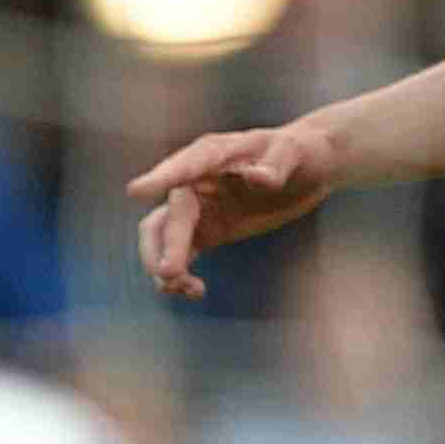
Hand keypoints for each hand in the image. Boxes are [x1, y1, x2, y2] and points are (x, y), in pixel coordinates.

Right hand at [126, 121, 339, 299]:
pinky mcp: (206, 231)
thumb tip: (258, 178)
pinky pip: (179, 254)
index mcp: (214, 155)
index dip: (161, 178)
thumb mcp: (295, 154)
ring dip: (163, 264)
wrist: (308, 169)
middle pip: (168, 215)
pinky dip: (178, 275)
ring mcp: (198, 208)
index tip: (136, 191)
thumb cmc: (300, 153)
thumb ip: (276, 167)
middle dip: (166, 245)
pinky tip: (195, 291)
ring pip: (162, 238)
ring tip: (185, 289)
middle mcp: (196, 182)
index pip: (185, 167)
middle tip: (170, 274)